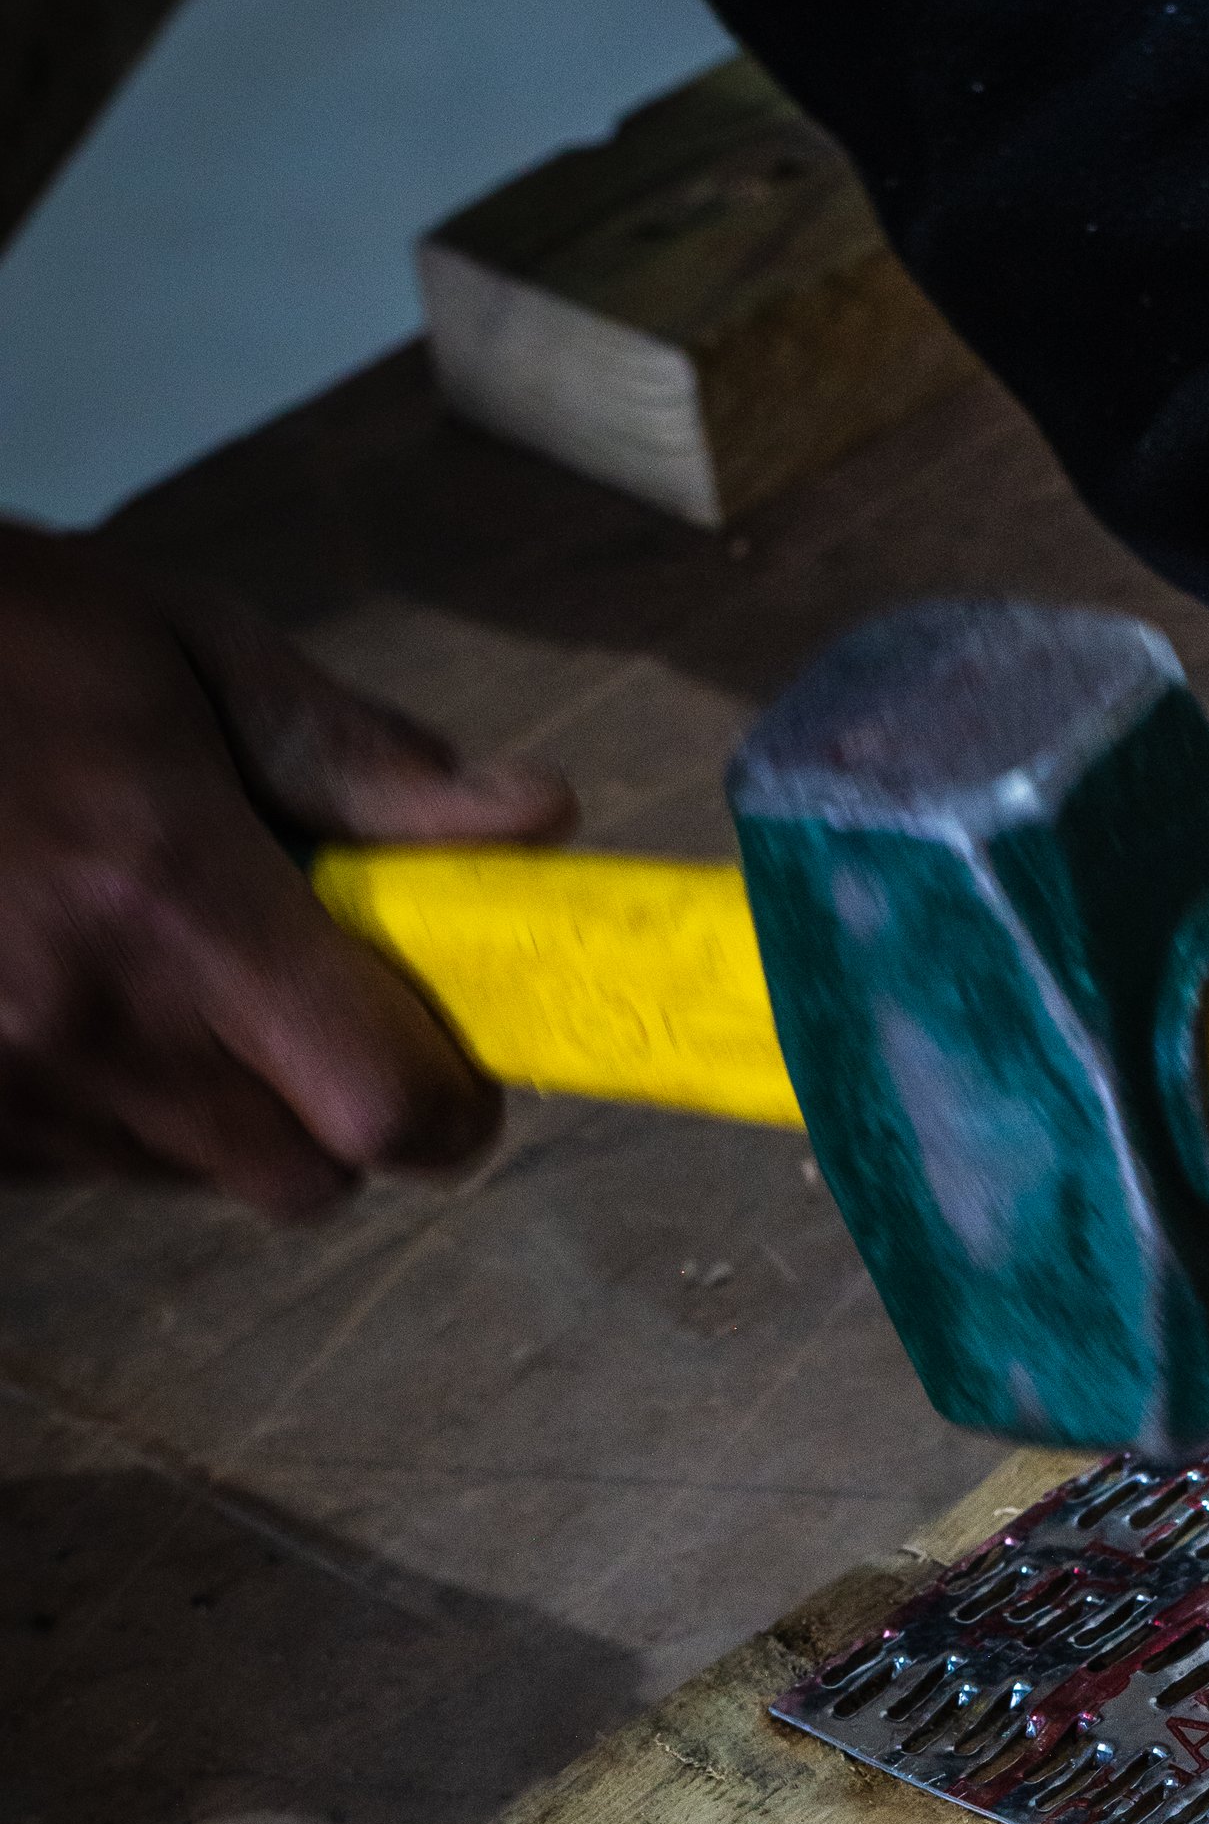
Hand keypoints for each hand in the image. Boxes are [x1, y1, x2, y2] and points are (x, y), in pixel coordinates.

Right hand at [0, 521, 574, 1217]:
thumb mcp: (179, 648)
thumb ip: (361, 759)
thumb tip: (539, 820)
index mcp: (170, 901)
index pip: (384, 1108)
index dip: (446, 1105)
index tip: (448, 1054)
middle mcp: (85, 1024)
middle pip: (303, 1176)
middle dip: (334, 1108)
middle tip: (301, 1000)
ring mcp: (4, 1092)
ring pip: (190, 1176)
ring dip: (214, 1103)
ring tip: (149, 964)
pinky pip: (82, 1163)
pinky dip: (104, 1104)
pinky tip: (57, 986)